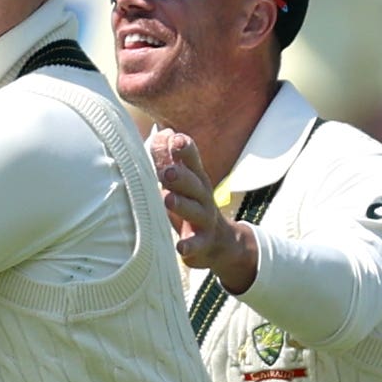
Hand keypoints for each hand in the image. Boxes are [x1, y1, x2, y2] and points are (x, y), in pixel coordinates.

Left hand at [149, 126, 258, 290]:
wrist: (220, 242)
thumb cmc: (192, 204)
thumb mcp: (183, 182)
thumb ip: (169, 160)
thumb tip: (161, 133)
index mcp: (196, 179)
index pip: (192, 160)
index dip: (184, 149)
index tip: (175, 138)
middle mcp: (203, 196)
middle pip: (193, 184)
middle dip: (181, 176)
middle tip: (166, 171)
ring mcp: (204, 220)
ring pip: (194, 211)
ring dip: (182, 205)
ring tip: (169, 199)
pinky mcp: (203, 243)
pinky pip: (196, 244)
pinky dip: (190, 245)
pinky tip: (181, 247)